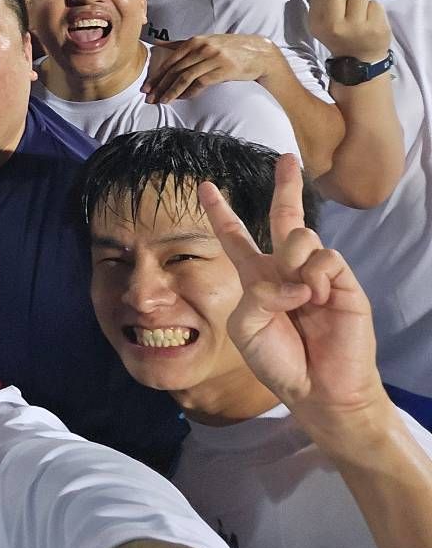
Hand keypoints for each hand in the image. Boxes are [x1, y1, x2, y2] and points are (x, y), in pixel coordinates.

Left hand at [142, 33, 276, 103]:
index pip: (170, 61)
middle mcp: (202, 47)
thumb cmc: (229, 48)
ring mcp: (213, 58)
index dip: (157, 75)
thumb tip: (158, 44)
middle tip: (149, 97)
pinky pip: (201, 83)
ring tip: (162, 101)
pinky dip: (189, 92)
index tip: (146, 87)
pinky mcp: (223, 69)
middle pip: (175, 70)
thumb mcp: (205, 42)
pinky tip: (182, 98)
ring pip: (185, 77)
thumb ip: (181, 44)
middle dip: (160, 85)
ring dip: (172, 91)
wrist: (259, 53)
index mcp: (194, 41)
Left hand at [198, 155, 384, 424]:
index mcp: (257, 277)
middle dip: (285, 185)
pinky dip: (316, 276)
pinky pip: (326, 257)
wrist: (319, 390)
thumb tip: (291, 278)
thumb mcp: (246, 328)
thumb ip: (256, 295)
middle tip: (287, 158)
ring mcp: (316, 274)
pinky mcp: (343, 283)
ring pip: (301, 235)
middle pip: (284, 217)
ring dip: (293, 260)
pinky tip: (317, 297)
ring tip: (300, 295)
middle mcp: (287, 269)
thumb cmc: (278, 361)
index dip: (221, 212)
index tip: (205, 186)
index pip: (236, 237)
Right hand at [306, 0, 392, 63]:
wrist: (359, 60)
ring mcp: (356, 28)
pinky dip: (374, 10)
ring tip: (359, 18)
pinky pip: (375, 5)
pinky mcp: (376, 29)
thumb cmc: (339, 34)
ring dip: (361, 4)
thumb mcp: (322, 19)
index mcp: (318, 24)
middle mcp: (335, 27)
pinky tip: (370, 22)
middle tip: (347, 12)